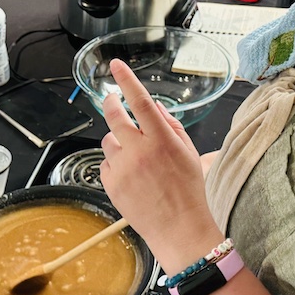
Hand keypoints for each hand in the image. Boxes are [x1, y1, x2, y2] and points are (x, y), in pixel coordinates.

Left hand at [99, 59, 220, 269]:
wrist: (179, 228)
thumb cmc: (188, 190)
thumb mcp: (188, 152)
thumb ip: (169, 125)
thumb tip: (151, 106)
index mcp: (161, 140)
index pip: (139, 102)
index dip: (126, 80)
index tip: (116, 66)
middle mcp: (139, 151)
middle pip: (114, 115)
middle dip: (110, 102)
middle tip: (111, 99)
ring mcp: (123, 169)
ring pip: (108, 140)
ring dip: (118, 142)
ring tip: (135, 159)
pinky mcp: (111, 184)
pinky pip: (106, 163)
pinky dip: (115, 164)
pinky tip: (131, 177)